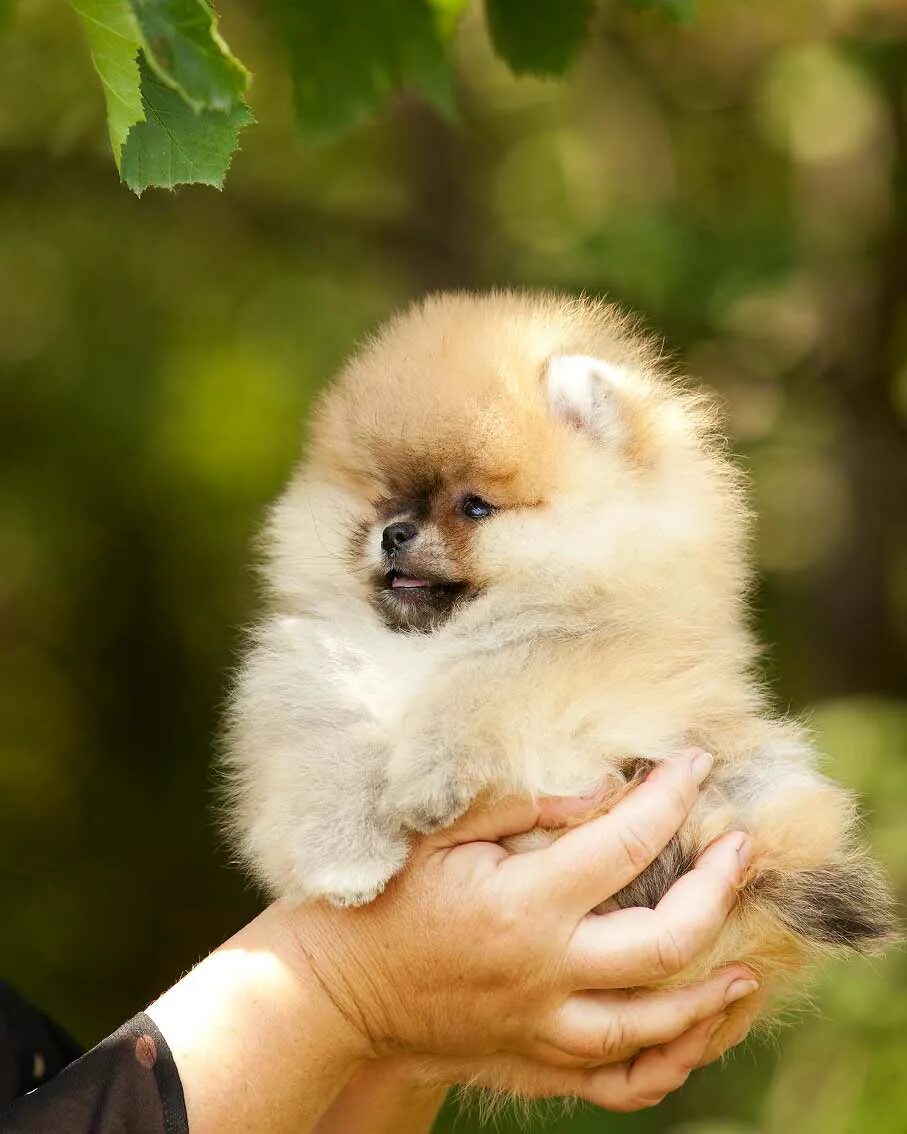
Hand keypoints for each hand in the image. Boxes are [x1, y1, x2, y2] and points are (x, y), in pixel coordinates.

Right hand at [289, 749, 757, 1110]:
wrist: (340, 989)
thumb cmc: (387, 898)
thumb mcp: (440, 833)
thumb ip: (524, 807)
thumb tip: (604, 789)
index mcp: (522, 906)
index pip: (624, 844)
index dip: (669, 796)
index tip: (694, 761)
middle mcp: (544, 974)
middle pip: (665, 944)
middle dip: (718, 891)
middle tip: (742, 849)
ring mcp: (543, 1028)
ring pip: (655, 1025)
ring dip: (711, 993)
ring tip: (745, 961)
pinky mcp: (536, 1061)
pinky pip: (621, 1082)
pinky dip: (667, 1062)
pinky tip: (692, 1034)